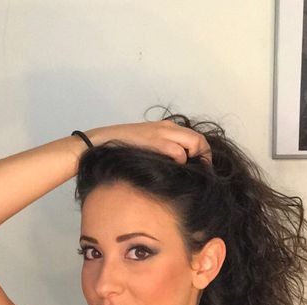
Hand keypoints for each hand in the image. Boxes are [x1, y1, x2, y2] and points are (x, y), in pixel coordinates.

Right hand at [85, 120, 211, 164]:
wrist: (102, 141)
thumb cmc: (124, 148)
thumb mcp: (148, 145)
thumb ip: (164, 151)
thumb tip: (181, 167)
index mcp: (167, 127)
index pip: (197, 138)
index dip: (204, 154)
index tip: (202, 169)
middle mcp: (168, 127)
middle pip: (200, 141)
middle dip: (204, 159)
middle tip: (202, 174)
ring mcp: (162, 133)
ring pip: (193, 144)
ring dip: (193, 161)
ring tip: (187, 174)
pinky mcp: (156, 142)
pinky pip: (179, 152)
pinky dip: (180, 163)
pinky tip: (172, 172)